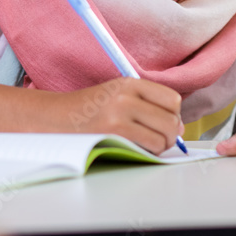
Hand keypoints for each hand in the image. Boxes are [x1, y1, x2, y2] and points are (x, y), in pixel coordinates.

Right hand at [59, 77, 183, 155]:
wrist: (55, 119)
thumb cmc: (88, 111)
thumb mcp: (117, 95)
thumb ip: (147, 105)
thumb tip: (180, 127)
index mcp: (129, 83)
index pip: (172, 99)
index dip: (174, 114)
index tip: (165, 122)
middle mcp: (125, 96)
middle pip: (171, 119)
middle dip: (171, 134)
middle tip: (161, 140)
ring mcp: (119, 115)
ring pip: (164, 135)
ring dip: (161, 145)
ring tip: (148, 145)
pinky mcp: (114, 134)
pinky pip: (150, 146)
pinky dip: (150, 152)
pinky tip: (138, 149)